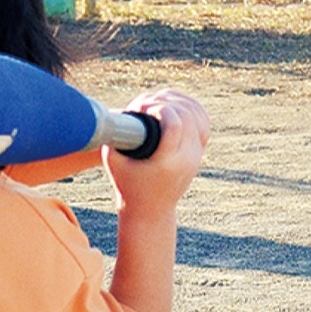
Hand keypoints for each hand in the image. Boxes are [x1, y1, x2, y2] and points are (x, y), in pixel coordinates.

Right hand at [104, 89, 210, 213]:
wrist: (151, 210)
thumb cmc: (128, 184)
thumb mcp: (112, 161)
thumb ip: (109, 135)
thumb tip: (107, 109)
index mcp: (167, 162)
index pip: (174, 124)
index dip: (157, 107)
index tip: (139, 108)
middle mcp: (187, 158)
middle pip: (185, 115)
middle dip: (163, 101)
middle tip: (143, 105)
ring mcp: (196, 154)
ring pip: (196, 115)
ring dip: (177, 101)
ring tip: (156, 101)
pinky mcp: (199, 151)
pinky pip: (203, 120)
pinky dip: (191, 106)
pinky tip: (176, 101)